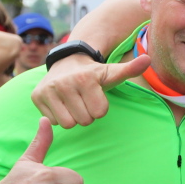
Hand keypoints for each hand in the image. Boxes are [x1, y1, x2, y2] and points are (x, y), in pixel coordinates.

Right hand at [31, 54, 150, 128]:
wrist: (66, 63)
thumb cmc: (94, 74)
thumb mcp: (113, 72)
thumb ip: (131, 69)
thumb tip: (148, 59)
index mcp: (85, 78)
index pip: (100, 113)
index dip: (101, 107)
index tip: (96, 96)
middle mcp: (64, 82)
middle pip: (85, 120)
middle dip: (88, 113)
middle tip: (85, 100)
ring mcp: (48, 89)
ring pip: (69, 124)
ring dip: (74, 117)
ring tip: (75, 102)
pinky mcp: (36, 96)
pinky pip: (54, 122)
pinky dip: (60, 116)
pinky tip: (62, 103)